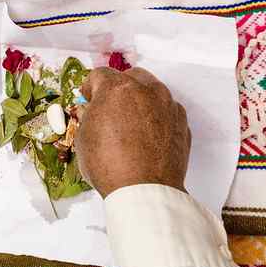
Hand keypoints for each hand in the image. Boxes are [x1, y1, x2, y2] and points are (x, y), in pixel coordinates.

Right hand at [75, 67, 190, 197]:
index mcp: (117, 89)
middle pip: (131, 77)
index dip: (90, 87)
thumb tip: (94, 111)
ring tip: (131, 124)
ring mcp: (168, 105)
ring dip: (140, 101)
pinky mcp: (181, 122)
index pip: (100, 75)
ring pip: (152, 91)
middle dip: (119, 89)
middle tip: (110, 108)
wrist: (144, 190)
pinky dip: (157, 117)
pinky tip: (147, 136)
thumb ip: (90, 115)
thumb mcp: (84, 138)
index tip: (88, 97)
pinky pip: (166, 110)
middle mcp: (146, 90)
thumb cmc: (110, 166)